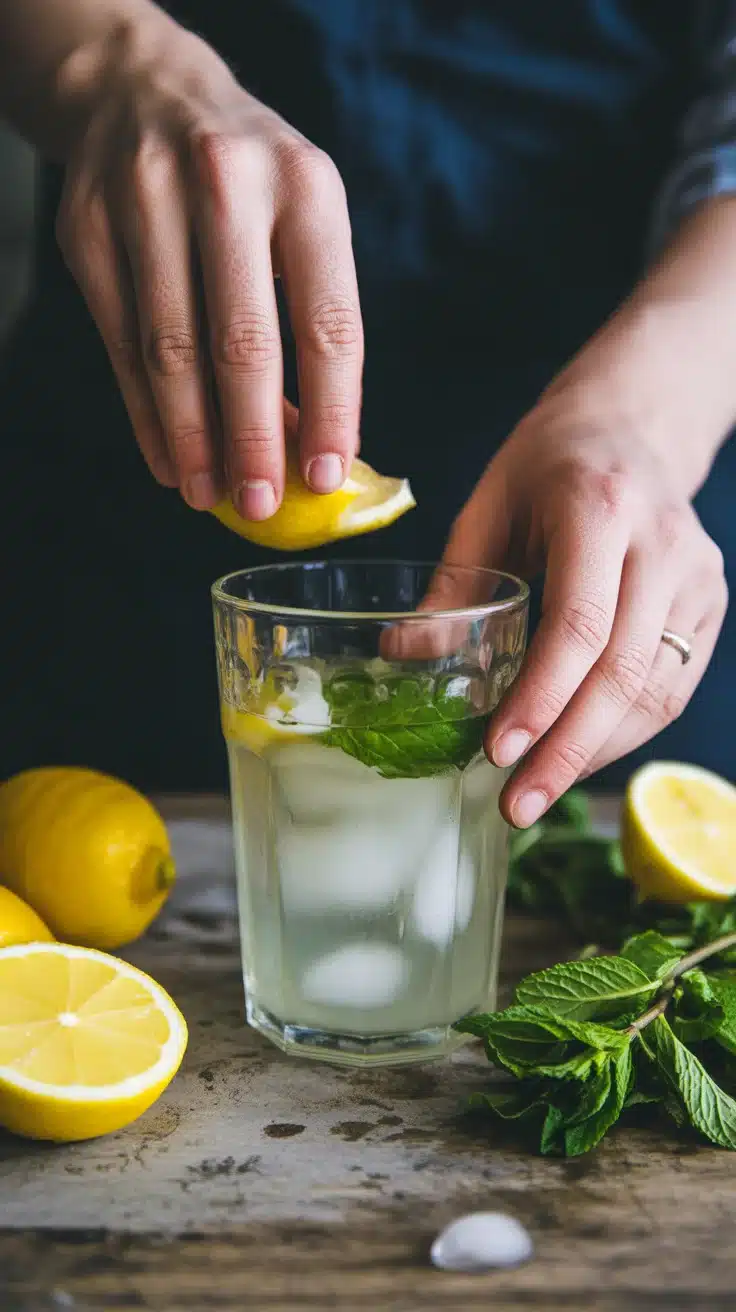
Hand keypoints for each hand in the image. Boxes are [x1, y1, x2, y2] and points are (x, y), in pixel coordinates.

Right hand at [55, 16, 362, 514]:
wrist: (143, 90)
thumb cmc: (248, 183)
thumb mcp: (301, 222)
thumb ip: (307, 321)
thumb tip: (308, 445)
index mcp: (306, 187)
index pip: (327, 321)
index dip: (331, 410)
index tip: (325, 477)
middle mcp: (226, 183)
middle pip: (242, 342)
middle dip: (253, 440)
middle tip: (262, 504)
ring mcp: (145, 199)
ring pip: (169, 349)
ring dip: (192, 438)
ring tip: (209, 496)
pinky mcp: (88, 227)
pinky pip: (120, 343)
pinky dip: (145, 413)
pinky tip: (168, 458)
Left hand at [441, 388, 727, 826]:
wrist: (635, 422)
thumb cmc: (551, 460)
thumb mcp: (487, 504)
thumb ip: (455, 585)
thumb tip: (403, 657)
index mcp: (599, 509)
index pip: (579, 626)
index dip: (541, 699)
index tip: (499, 752)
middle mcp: (661, 544)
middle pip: (622, 674)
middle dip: (567, 750)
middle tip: (515, 804)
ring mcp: (697, 575)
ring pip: (655, 692)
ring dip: (594, 752)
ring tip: (537, 790)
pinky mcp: (710, 602)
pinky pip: (672, 686)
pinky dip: (624, 731)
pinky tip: (577, 754)